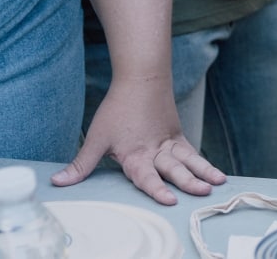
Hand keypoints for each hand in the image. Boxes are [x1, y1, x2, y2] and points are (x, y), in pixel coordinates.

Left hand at [55, 76, 224, 205]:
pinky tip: (214, 172)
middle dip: (189, 181)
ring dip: (204, 171)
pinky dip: (201, 162)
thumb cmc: (117, 108)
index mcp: (135, 154)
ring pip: (189, 159)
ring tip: (219, 181)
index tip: (170, 199)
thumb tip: (58, 183)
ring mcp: (169, 141)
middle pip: (174, 169)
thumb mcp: (96, 137)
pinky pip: (191, 151)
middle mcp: (155, 150)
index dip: (158, 189)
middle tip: (204, 190)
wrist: (141, 77)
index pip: (147, 176)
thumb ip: (80, 164)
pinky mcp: (177, 135)